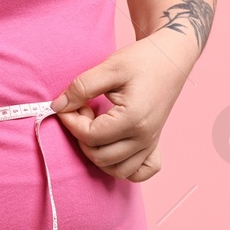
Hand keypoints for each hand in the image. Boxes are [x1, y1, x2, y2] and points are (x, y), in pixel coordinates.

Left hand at [49, 34, 190, 182]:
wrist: (171, 57)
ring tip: (96, 126)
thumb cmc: (142, 60)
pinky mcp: (154, 144)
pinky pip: (139, 172)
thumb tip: (57, 107)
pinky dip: (124, 167)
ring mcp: (150, 143)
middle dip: (82, 136)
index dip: (71, 121)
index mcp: (133, 119)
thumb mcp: (110, 67)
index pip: (90, 136)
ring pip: (116, 170)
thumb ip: (81, 87)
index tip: (69, 103)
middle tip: (83, 109)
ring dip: (98, 154)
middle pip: (99, 156)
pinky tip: (113, 146)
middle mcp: (144, 137)